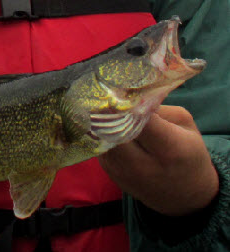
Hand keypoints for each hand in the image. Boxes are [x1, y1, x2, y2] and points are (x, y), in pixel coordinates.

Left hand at [99, 105, 218, 215]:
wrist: (183, 197)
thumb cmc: (188, 154)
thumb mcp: (186, 127)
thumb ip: (160, 109)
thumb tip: (131, 94)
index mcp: (170, 149)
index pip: (141, 121)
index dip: (128, 103)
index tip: (123, 89)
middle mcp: (142, 164)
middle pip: (113, 129)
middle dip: (108, 109)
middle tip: (106, 93)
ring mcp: (121, 171)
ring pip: (100, 135)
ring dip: (101, 119)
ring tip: (104, 105)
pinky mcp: (108, 172)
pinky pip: (98, 144)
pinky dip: (100, 131)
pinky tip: (106, 123)